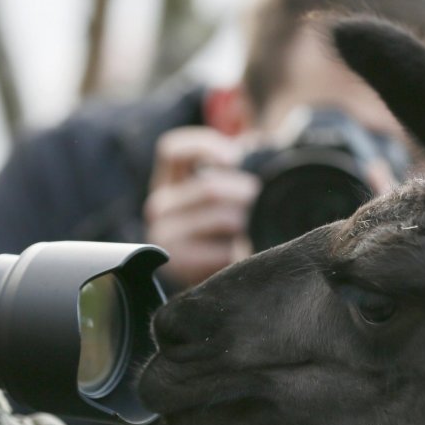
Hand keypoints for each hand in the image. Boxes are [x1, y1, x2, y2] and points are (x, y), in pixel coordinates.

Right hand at [144, 126, 259, 286]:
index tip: (235, 158)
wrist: (216, 280)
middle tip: (264, 204)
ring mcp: (165, 235)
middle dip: (246, 195)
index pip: (172, 150)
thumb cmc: (225, 228)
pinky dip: (242, 251)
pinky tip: (245, 251)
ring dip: (249, 223)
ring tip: (257, 229)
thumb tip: (260, 144)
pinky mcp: (179, 262)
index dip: (204, 146)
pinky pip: (223, 250)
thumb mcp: (225, 192)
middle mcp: (159, 205)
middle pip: (210, 189)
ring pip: (222, 219)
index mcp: (169, 180)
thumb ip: (236, 164)